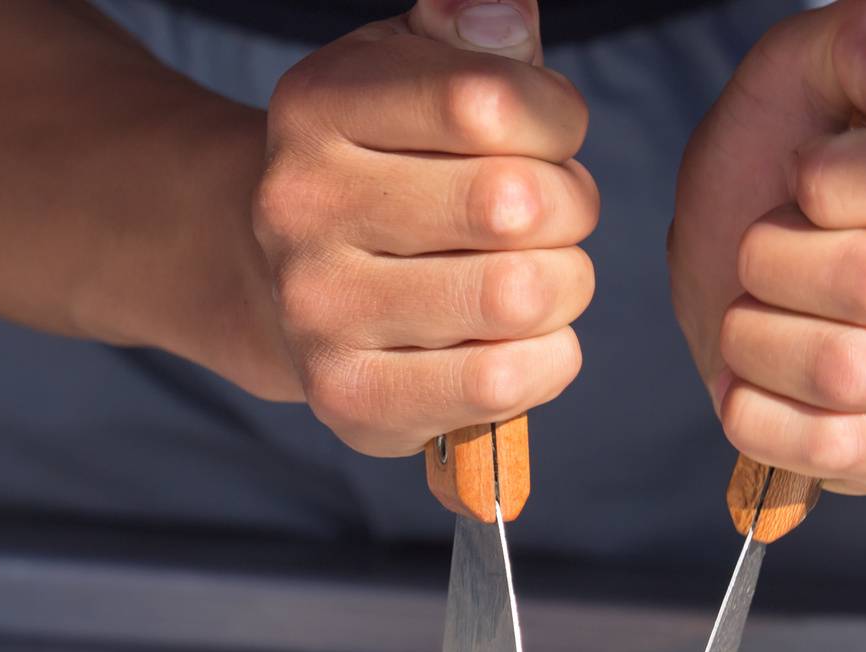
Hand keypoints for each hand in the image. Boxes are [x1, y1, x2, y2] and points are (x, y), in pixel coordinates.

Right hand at [251, 0, 596, 454]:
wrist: (295, 288)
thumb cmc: (391, 175)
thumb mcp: (419, 78)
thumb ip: (472, 40)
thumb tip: (502, 15)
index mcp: (319, 106)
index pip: (488, 102)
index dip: (558, 122)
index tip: (552, 139)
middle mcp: (301, 207)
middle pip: (515, 203)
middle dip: (569, 208)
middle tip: (551, 221)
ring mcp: (317, 311)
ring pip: (516, 296)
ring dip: (563, 287)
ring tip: (536, 279)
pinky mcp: (349, 399)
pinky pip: (498, 382)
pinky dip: (546, 361)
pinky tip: (525, 343)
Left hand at [669, 0, 865, 492]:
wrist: (783, 260)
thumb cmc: (798, 163)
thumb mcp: (808, 71)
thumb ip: (863, 38)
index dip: (828, 183)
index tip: (799, 177)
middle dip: (774, 264)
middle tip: (761, 253)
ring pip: (849, 375)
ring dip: (759, 343)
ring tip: (755, 318)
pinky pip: (843, 453)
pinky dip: (765, 424)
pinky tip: (750, 388)